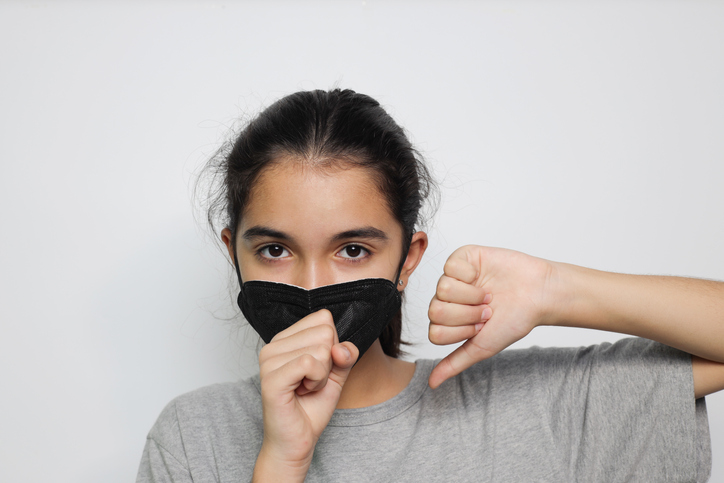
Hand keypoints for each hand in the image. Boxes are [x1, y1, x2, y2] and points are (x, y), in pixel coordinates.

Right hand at [254, 309, 358, 480]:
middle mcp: (273, 344)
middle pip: (325, 331)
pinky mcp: (271, 378)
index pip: (324, 318)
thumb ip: (345, 354)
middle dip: (328, 362)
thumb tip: (341, 347)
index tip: (317, 368)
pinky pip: (309, 363)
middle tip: (311, 381)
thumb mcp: (337, 374)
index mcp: (285, 338)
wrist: (297, 440)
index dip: (332, 346)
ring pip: (320, 348)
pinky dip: (317, 381)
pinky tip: (303, 392)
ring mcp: (269, 360)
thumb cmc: (312, 406)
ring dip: (322, 375)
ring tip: (306, 388)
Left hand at [427, 245, 555, 387]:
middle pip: (436, 311)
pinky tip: (483, 276)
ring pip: (442, 289)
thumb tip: (431, 384)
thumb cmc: (513, 320)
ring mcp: (452, 277)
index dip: (462, 332)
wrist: (538, 294)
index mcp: (448, 320)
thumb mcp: (482, 347)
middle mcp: (446, 299)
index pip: (436, 332)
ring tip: (488, 294)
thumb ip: (455, 362)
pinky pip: (450, 267)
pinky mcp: (460, 257)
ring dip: (472, 295)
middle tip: (487, 310)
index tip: (482, 327)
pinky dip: (472, 275)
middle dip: (467, 314)